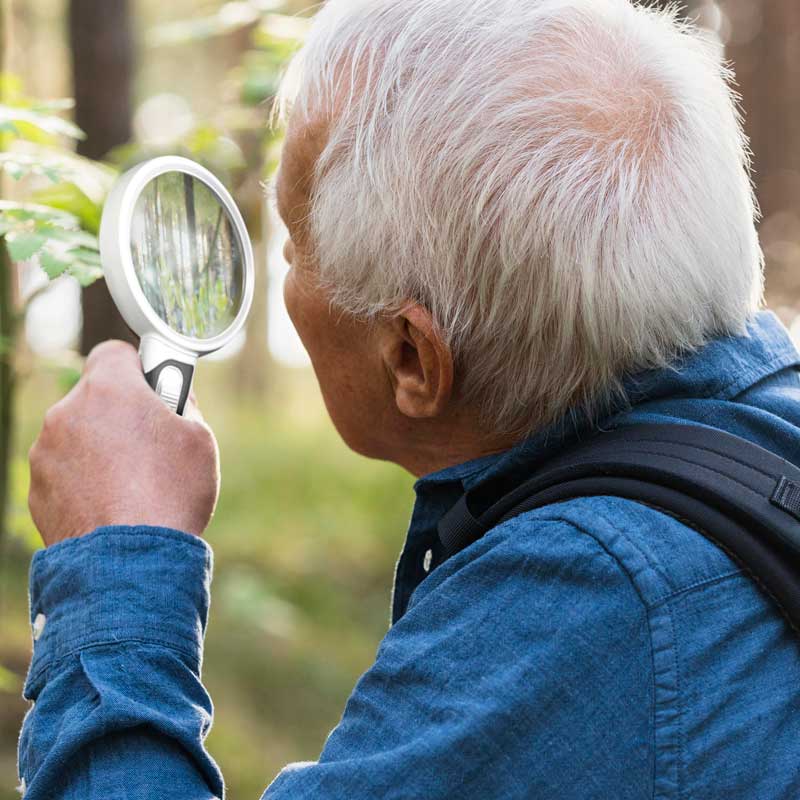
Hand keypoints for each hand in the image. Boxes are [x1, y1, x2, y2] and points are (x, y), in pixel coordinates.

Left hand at [29, 340, 219, 545]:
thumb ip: (180, 405)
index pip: (115, 352)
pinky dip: (84, 479)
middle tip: (151, 441)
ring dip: (100, 446)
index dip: (138, 368)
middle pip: (95, 397)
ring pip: (77, 435)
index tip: (154, 389)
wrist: (131, 560)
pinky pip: (64, 471)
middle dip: (120, 412)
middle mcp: (67, 413)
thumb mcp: (199, 437)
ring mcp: (45, 453)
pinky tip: (113, 502)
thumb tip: (171, 399)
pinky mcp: (36, 489)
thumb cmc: (171, 493)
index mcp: (109, 390)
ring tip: (133, 481)